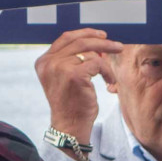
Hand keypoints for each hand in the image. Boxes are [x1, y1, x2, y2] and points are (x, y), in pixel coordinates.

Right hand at [36, 29, 123, 144]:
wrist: (70, 126)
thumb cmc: (72, 104)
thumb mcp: (66, 78)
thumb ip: (72, 60)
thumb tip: (96, 44)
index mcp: (43, 61)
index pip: (65, 38)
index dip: (85, 34)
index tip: (102, 36)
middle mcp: (48, 63)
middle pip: (79, 41)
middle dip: (102, 42)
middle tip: (117, 47)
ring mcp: (60, 68)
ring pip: (90, 53)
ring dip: (105, 63)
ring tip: (109, 76)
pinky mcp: (74, 75)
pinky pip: (98, 64)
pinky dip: (107, 72)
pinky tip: (109, 82)